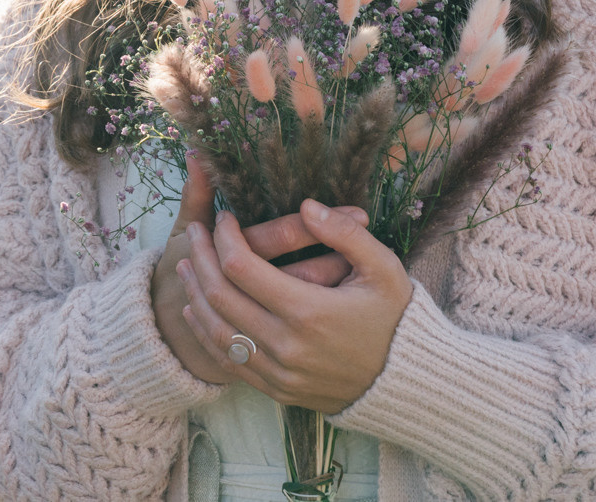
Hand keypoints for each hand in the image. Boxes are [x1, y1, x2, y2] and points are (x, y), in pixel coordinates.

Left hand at [176, 197, 411, 410]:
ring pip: (217, 331)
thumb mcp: (383, 269)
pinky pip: (229, 362)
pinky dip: (206, 333)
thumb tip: (306, 204)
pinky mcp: (278, 390)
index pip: (241, 266)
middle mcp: (287, 345)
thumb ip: (345, 233)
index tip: (223, 218)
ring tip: (185, 266)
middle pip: (220, 296)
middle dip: (200, 258)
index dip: (224, 236)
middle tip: (194, 233)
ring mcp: (280, 372)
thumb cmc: (398, 319)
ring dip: (195, 295)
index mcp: (308, 311)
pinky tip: (198, 310)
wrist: (410, 384)